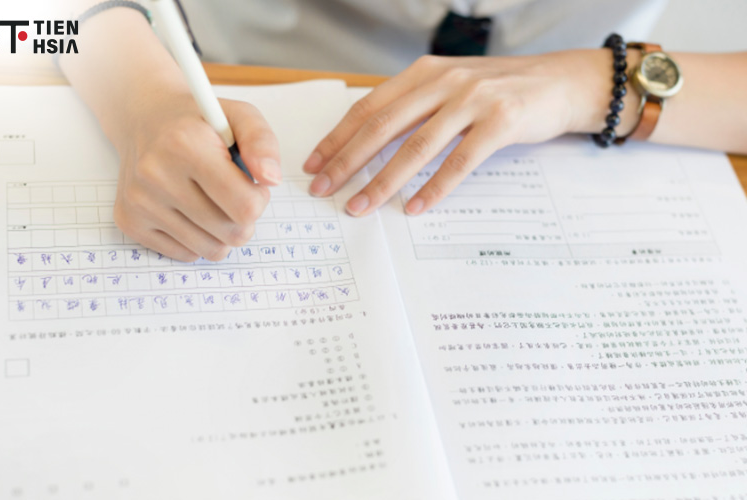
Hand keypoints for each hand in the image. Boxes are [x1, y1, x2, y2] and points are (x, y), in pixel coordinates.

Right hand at [113, 93, 281, 261]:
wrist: (144, 120)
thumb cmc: (199, 122)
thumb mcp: (239, 116)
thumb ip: (262, 144)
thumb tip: (270, 180)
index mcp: (184, 145)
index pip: (245, 206)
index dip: (259, 198)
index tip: (251, 183)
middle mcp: (155, 175)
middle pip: (232, 233)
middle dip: (244, 217)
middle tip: (232, 193)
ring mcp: (140, 202)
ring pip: (212, 250)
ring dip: (222, 231)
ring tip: (212, 201)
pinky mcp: (130, 222)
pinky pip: (186, 254)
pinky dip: (197, 238)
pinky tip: (189, 209)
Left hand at [304, 50, 625, 215]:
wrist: (560, 82)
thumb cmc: (500, 91)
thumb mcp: (451, 88)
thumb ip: (415, 107)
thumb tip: (368, 141)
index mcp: (424, 74)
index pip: (369, 107)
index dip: (338, 136)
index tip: (314, 163)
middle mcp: (444, 82)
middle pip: (383, 126)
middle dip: (347, 161)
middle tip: (323, 189)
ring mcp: (473, 100)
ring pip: (416, 146)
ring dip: (383, 181)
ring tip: (359, 206)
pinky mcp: (501, 121)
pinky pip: (460, 161)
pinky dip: (435, 188)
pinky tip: (415, 208)